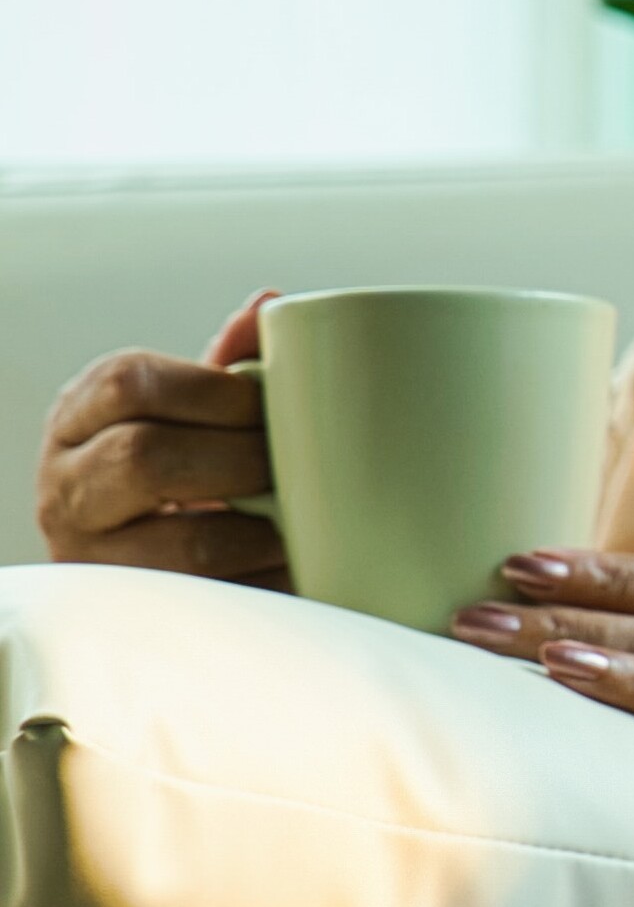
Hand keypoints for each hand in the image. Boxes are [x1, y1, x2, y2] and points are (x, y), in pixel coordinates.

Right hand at [34, 299, 287, 580]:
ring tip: (294, 519)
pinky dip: (259, 581)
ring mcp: (86, 548)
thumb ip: (225, 361)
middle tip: (285, 462)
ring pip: (180, 541)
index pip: (128, 383)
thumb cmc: (169, 457)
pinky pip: (205, 599)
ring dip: (256, 530)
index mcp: (80, 412)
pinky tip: (287, 565)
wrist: (129, 546)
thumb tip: (269, 304)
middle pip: (144, 458)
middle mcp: (65, 479)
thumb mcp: (184, 406)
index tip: (267, 404)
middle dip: (238, 460)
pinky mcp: (126, 603)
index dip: (212, 391)